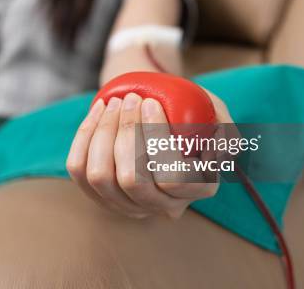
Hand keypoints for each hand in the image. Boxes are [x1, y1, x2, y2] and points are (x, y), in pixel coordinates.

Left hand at [67, 91, 229, 219]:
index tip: (151, 103)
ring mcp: (126, 203)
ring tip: (116, 102)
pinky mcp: (97, 193)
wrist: (156, 109)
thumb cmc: (189, 108)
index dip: (158, 140)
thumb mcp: (216, 112)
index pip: (174, 179)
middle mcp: (161, 204)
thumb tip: (216, 151)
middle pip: (133, 181)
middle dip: (127, 133)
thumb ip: (224, 128)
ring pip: (101, 177)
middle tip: (132, 99)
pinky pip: (79, 170)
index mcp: (197, 188)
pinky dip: (85, 135)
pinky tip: (100, 110)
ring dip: (105, 132)